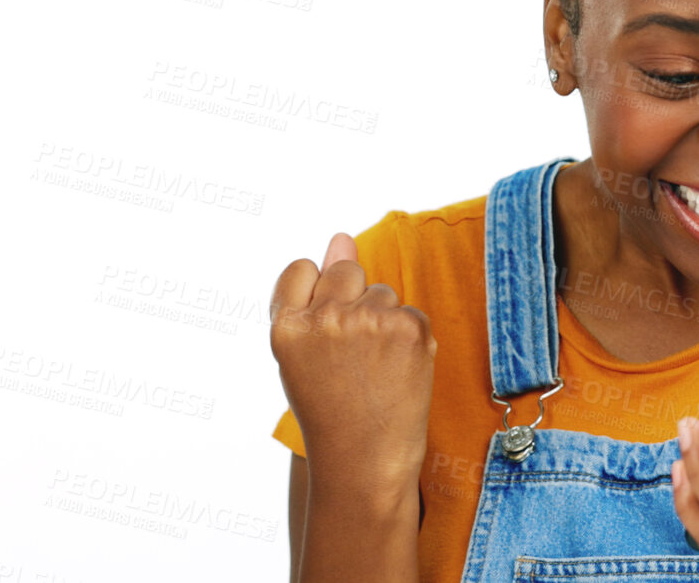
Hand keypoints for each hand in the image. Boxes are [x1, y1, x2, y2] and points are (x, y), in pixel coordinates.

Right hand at [270, 232, 436, 486]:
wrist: (366, 460)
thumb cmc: (329, 410)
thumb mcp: (301, 355)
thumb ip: (314, 296)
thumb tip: (342, 237)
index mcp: (287, 327)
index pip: (300, 269)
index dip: (315, 292)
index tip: (323, 324)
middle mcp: (325, 317)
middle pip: (346, 271)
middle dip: (352, 298)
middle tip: (353, 353)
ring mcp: (369, 320)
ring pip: (382, 291)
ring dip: (382, 319)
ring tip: (373, 368)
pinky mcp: (409, 327)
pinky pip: (411, 312)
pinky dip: (409, 336)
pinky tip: (398, 370)